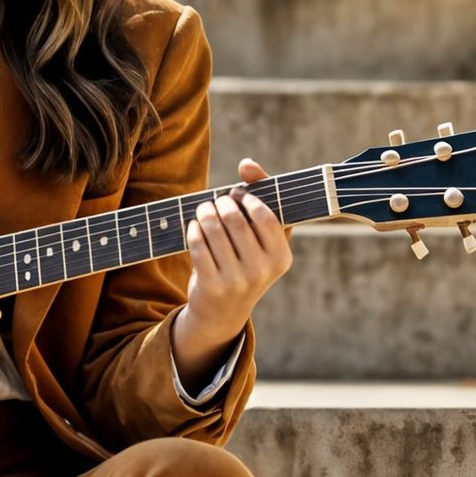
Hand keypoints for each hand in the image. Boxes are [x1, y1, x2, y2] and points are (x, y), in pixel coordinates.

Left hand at [173, 157, 293, 366]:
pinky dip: (193, 230)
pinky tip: (194, 227)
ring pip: (214, 230)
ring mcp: (236, 280)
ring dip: (204, 213)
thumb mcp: (262, 241)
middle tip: (215, 201)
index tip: (238, 194)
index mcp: (281, 258)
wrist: (223, 313)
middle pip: (236, 219)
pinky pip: (198, 245)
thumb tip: (247, 163)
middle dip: (221, 203)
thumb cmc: (246, 265)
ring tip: (203, 210)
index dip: (248, 198)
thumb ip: (261, 199)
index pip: (265, 215)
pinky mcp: (211, 285)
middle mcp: (262, 271)